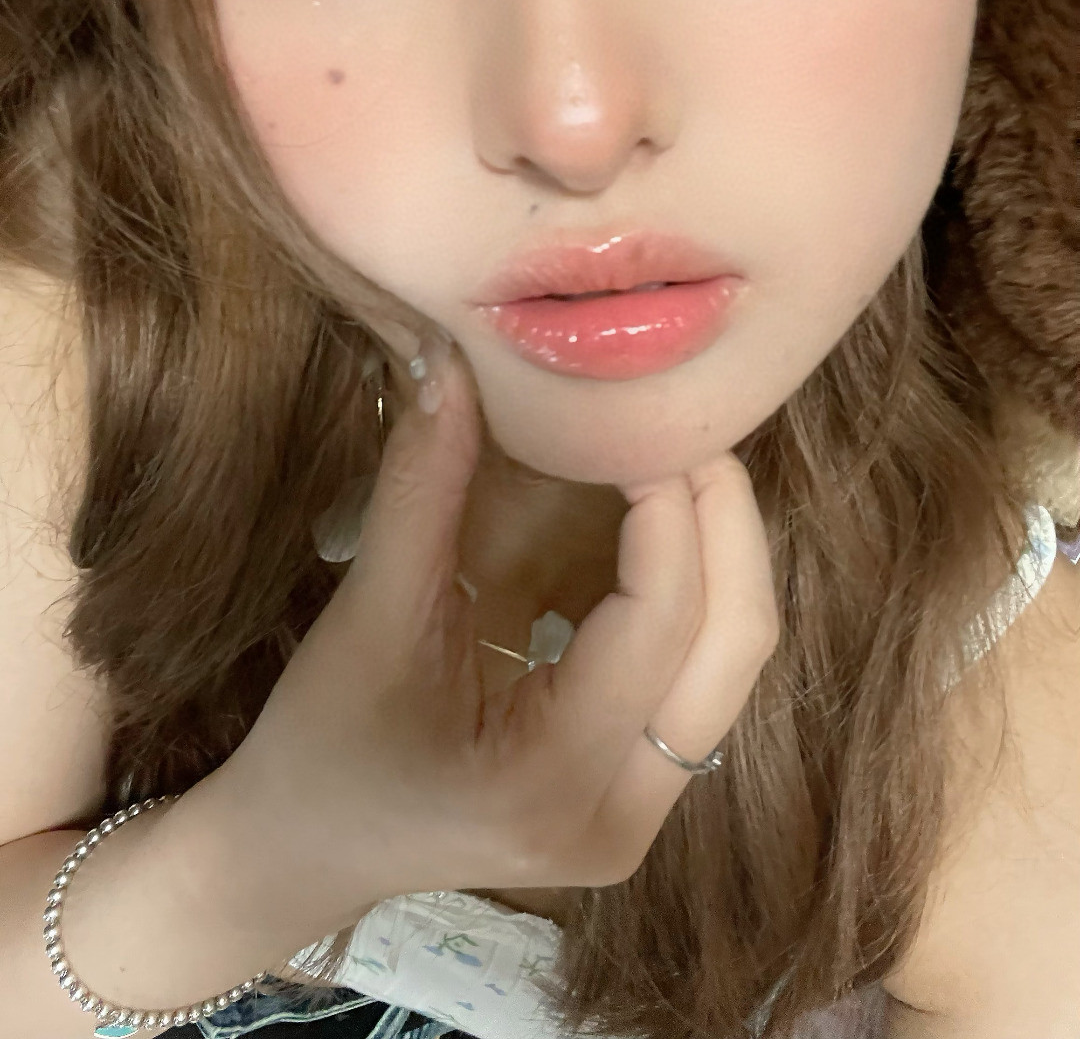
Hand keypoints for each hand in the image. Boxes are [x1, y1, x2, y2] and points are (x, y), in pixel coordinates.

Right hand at [206, 335, 779, 930]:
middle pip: (737, 643)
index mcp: (551, 780)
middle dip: (724, 519)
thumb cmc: (320, 743)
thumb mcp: (369, 614)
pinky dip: (695, 590)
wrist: (305, 852)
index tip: (640, 418)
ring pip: (736, 660)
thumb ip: (422, 484)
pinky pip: (706, 675)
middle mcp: (622, 818)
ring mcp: (641, 819)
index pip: (660, 621)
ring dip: (721, 551)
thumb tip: (453, 362)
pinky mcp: (641, 797)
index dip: (669, 504)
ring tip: (674, 463)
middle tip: (681, 428)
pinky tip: (654, 530)